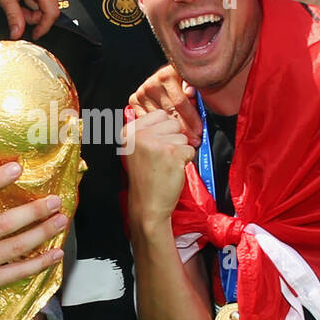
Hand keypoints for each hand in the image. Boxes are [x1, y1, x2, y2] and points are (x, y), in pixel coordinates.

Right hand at [124, 110, 194, 225]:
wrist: (147, 205)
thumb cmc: (145, 178)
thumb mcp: (137, 149)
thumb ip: (149, 130)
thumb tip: (170, 114)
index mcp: (129, 131)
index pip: (160, 114)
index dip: (165, 130)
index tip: (158, 147)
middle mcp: (140, 135)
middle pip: (173, 123)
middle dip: (174, 140)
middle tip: (162, 158)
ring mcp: (156, 143)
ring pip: (183, 136)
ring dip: (180, 151)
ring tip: (166, 165)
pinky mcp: (172, 153)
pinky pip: (190, 149)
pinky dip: (186, 161)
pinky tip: (172, 170)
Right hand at [129, 64, 201, 144]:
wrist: (164, 81)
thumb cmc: (180, 83)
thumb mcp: (190, 82)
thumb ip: (192, 86)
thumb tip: (190, 92)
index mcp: (167, 75)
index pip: (180, 102)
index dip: (191, 118)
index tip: (199, 130)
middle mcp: (152, 83)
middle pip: (170, 113)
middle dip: (185, 129)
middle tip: (194, 140)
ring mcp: (141, 92)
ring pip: (160, 119)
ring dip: (173, 132)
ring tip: (184, 139)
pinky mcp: (134, 100)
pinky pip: (148, 121)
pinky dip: (158, 128)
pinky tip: (168, 135)